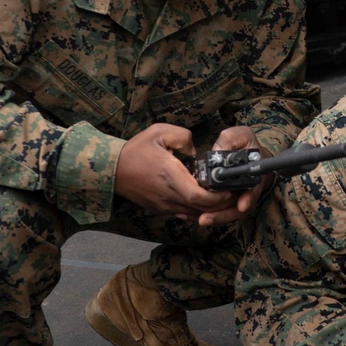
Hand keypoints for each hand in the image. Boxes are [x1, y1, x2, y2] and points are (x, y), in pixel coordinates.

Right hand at [113, 123, 228, 220]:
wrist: (112, 169)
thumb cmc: (136, 150)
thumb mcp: (160, 132)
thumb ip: (184, 138)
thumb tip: (196, 152)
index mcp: (171, 176)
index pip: (199, 196)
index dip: (217, 197)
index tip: (228, 188)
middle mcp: (169, 195)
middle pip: (201, 209)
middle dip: (220, 203)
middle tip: (233, 191)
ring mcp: (164, 205)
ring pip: (194, 213)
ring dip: (210, 208)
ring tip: (222, 195)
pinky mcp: (160, 208)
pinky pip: (184, 213)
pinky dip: (197, 209)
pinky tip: (204, 199)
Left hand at [194, 125, 270, 226]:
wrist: (250, 155)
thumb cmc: (246, 145)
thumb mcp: (241, 136)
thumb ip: (230, 140)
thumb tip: (218, 149)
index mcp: (253, 175)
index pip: (253, 190)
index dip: (248, 199)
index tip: (241, 206)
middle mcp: (248, 190)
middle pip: (239, 209)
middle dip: (223, 216)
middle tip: (205, 219)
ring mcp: (238, 198)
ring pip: (228, 214)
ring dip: (214, 219)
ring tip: (197, 220)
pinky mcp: (228, 201)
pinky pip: (220, 212)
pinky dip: (208, 216)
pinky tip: (191, 216)